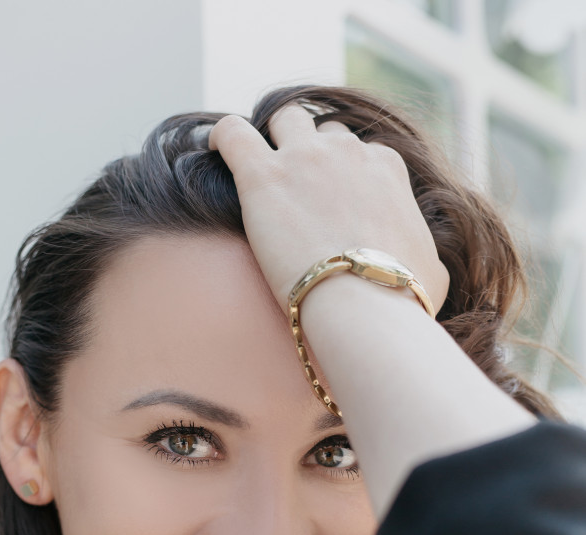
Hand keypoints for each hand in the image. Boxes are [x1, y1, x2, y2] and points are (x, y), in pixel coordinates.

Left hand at [208, 104, 449, 314]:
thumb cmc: (401, 297)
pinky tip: (215, 149)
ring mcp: (303, 158)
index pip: (362, 154)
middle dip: (310, 152)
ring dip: (272, 137)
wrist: (365, 303)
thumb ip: (421, 253)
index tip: (330, 201)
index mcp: (386, 168)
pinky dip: (224, 136)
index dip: (343, 176)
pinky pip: (233, 133)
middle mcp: (347, 152)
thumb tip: (419, 268)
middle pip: (323, 133)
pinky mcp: (262, 176)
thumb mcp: (431, 271)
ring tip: (258, 166)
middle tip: (295, 188)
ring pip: (283, 120)